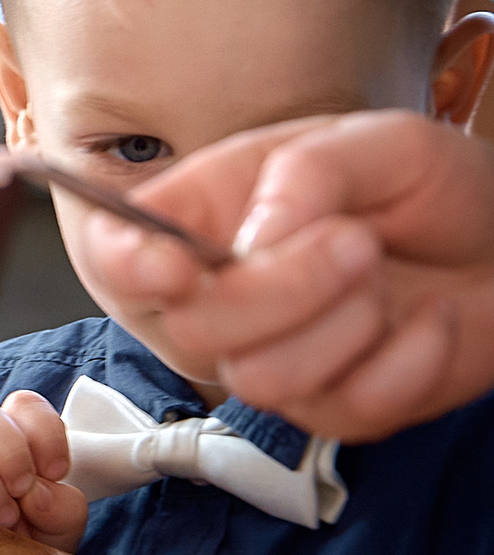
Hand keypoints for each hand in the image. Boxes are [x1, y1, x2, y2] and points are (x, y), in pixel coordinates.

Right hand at [0, 391, 88, 550]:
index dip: (42, 430)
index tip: (55, 471)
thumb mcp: (63, 527)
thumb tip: (37, 496)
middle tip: (22, 493)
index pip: (20, 405)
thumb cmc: (34, 547)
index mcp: (9, 441)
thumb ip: (64, 506)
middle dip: (9, 453)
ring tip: (1, 520)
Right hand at [90, 112, 493, 440]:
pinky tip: (431, 323)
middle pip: (193, 329)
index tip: (175, 267)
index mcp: (205, 214)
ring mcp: (277, 356)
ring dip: (347, 325)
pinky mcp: (336, 406)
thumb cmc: (436, 185)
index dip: (125, 267)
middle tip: (356, 240)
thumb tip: (252, 239)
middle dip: (281, 291)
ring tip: (387, 276)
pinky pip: (345, 412)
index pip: (117, 252)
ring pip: (263, 381)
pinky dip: (406, 364)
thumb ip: (305, 173)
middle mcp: (223, 293)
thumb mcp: (379, 142)